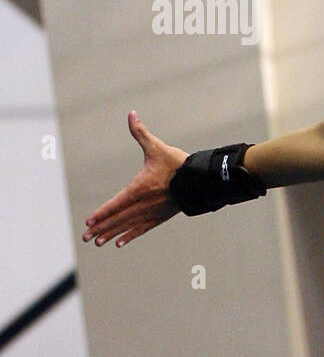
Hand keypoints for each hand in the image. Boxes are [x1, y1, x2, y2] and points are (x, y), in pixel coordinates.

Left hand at [83, 111, 188, 247]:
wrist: (202, 180)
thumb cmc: (178, 163)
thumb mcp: (157, 147)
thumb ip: (140, 132)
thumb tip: (131, 114)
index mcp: (141, 187)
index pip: (116, 203)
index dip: (102, 213)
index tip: (89, 223)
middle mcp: (145, 203)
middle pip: (120, 218)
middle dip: (102, 228)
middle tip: (87, 238)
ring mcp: (154, 212)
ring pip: (129, 225)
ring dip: (113, 234)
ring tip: (98, 242)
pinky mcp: (162, 216)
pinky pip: (143, 228)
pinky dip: (131, 235)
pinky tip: (120, 243)